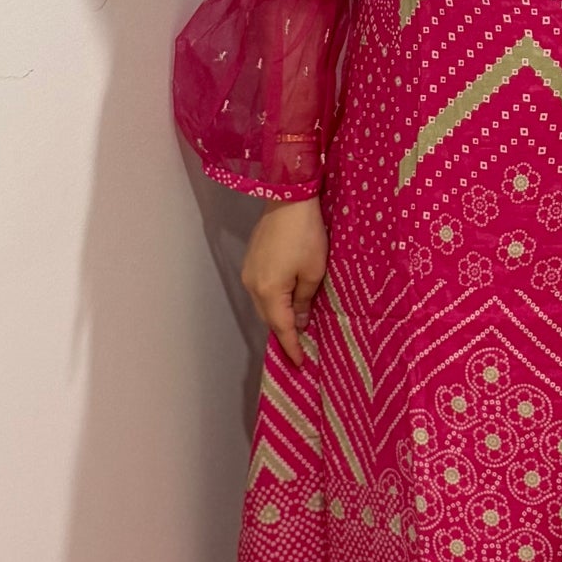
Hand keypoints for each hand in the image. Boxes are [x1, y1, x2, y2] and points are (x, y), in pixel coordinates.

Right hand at [241, 196, 327, 365]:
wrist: (289, 198)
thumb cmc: (306, 236)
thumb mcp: (313, 272)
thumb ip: (304, 301)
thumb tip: (299, 321)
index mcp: (269, 292)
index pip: (281, 328)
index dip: (291, 346)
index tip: (300, 363)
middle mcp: (252, 285)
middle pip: (268, 318)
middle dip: (283, 333)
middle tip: (299, 348)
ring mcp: (248, 271)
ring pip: (263, 304)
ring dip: (278, 316)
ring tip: (295, 327)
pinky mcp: (251, 260)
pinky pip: (261, 289)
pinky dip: (273, 300)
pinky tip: (285, 302)